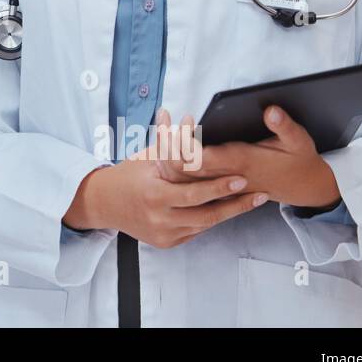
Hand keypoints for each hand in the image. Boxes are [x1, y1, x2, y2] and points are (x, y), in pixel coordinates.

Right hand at [63, 151, 266, 248]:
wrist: (103, 204)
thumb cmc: (127, 175)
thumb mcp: (146, 157)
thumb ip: (169, 142)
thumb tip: (187, 118)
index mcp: (152, 193)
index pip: (191, 192)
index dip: (218, 187)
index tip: (241, 178)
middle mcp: (158, 217)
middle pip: (205, 214)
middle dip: (235, 204)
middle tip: (258, 192)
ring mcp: (162, 233)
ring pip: (204, 225)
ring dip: (230, 212)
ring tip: (253, 200)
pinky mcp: (166, 242)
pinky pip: (196, 231)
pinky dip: (212, 219)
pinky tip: (230, 208)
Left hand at [153, 106, 340, 208]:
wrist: (301, 186)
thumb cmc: (297, 159)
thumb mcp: (299, 141)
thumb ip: (284, 126)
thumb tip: (270, 109)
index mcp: (240, 162)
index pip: (203, 158)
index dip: (185, 143)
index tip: (178, 120)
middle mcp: (224, 176)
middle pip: (183, 167)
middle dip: (167, 144)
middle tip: (163, 116)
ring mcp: (218, 183)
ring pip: (181, 175)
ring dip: (165, 153)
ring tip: (162, 123)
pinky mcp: (217, 184)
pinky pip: (186, 179)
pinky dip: (171, 163)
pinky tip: (167, 140)